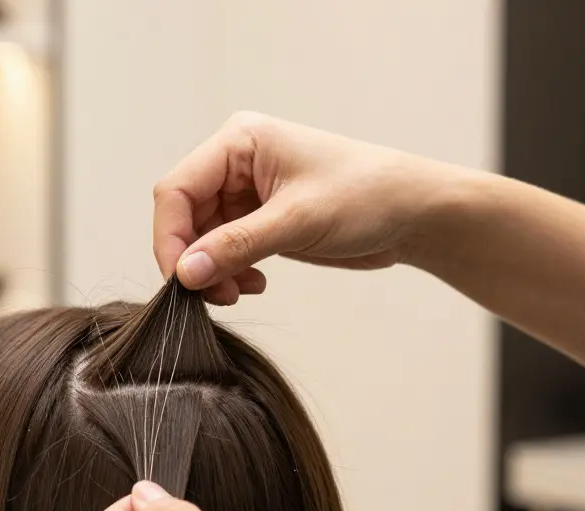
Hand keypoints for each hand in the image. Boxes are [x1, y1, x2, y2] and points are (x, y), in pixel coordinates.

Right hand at [152, 111, 471, 303]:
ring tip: (239, 293)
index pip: (176, 189)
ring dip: (213, 272)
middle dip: (194, 260)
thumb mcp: (298, 221)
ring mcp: (246, 192)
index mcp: (240, 141)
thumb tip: (185, 273)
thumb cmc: (367, 197)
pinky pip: (223, 250)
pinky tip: (255, 284)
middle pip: (183, 216)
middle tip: (217, 296)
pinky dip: (229, 272)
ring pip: (201, 238)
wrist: (414, 214)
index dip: (170, 238)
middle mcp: (236, 162)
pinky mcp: (259, 219)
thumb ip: (237, 246)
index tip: (183, 280)